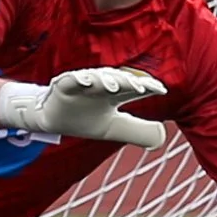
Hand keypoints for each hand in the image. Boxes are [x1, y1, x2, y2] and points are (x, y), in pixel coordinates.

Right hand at [0, 67, 168, 147]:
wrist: (53, 120)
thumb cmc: (87, 119)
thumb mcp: (115, 128)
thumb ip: (138, 131)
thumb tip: (162, 138)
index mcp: (115, 94)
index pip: (135, 88)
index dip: (148, 87)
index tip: (162, 90)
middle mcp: (102, 85)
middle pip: (118, 80)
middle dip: (130, 82)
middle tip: (143, 88)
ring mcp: (82, 84)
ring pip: (97, 78)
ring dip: (107, 79)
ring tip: (116, 86)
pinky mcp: (64, 84)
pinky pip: (72, 79)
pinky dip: (80, 78)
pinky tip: (87, 81)